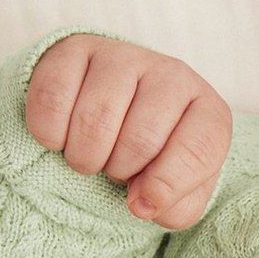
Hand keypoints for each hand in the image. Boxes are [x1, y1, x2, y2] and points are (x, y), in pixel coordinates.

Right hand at [25, 34, 232, 227]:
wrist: (116, 117)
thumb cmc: (154, 162)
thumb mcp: (179, 196)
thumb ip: (174, 209)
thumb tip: (141, 204)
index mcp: (208, 112)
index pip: (197, 152)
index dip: (165, 187)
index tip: (142, 204)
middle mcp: (173, 75)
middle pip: (139, 140)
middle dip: (119, 172)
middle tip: (115, 170)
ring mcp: (125, 56)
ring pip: (94, 120)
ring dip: (84, 157)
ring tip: (90, 155)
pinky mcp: (77, 48)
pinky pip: (52, 99)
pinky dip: (50, 135)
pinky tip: (62, 136)